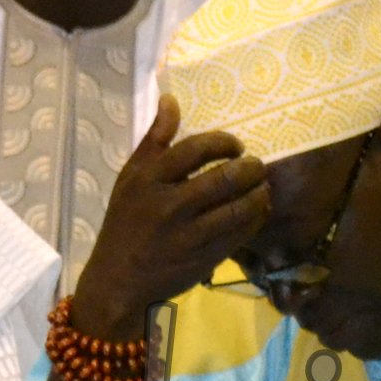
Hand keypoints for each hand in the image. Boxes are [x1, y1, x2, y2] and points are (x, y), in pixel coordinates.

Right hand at [61, 98, 268, 340]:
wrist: (118, 281)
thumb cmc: (124, 224)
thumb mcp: (130, 179)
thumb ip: (154, 141)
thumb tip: (171, 100)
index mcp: (148, 180)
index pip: (196, 149)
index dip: (224, 143)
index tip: (235, 147)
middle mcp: (168, 206)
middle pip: (224, 178)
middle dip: (250, 168)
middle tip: (256, 166)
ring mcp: (187, 235)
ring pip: (238, 209)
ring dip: (258, 194)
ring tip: (263, 187)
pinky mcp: (202, 259)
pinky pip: (239, 234)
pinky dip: (255, 220)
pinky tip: (257, 211)